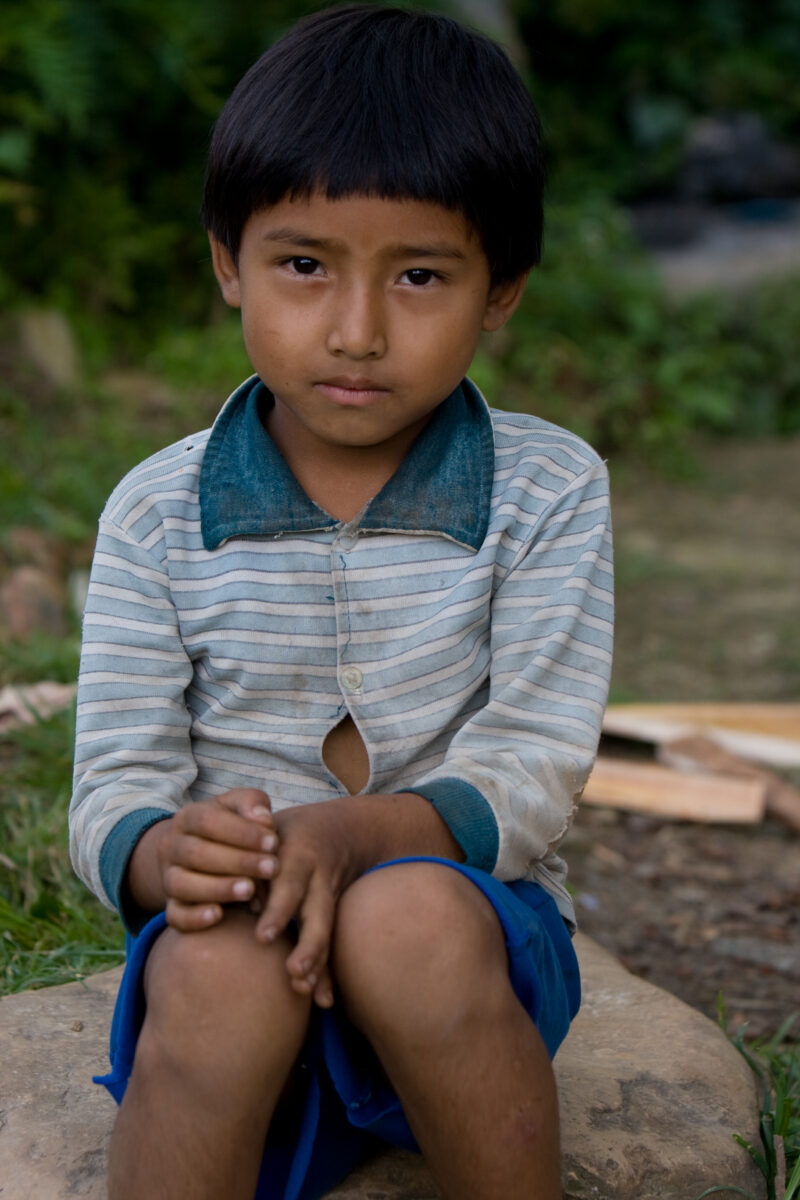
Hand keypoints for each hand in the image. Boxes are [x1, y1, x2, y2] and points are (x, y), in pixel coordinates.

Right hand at [131, 788, 278, 931]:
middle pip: (196, 853)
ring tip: (250, 890)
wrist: (200, 851)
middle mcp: (172, 846)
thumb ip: (252, 803)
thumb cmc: (231, 826)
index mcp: (187, 817)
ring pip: (182, 885)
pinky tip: (218, 915)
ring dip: (218, 888)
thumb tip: (263, 819)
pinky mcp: (172, 905)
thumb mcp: (239, 806)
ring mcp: (169, 877)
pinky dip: (194, 917)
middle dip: (238, 861)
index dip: (241, 832)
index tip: (272, 842)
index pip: (208, 821)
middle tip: (272, 868)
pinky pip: (175, 915)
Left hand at [253, 791, 463, 1007]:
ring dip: (318, 961)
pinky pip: (332, 944)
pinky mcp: (332, 914)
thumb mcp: (269, 827)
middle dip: (309, 945)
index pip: (288, 884)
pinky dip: (328, 971)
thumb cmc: (287, 830)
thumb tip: (233, 885)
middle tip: (294, 973)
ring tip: (306, 990)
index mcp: (298, 856)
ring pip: (327, 932)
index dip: (278, 910)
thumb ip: (250, 850)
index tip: (263, 937)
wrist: (342, 829)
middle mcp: (318, 880)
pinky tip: (323, 1000)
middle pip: (317, 914)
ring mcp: (329, 899)